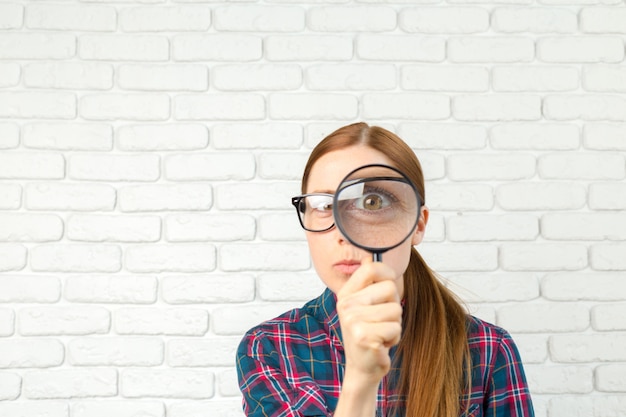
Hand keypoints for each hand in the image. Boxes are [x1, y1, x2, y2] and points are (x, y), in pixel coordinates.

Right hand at [336, 257, 402, 385]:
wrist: (362, 367)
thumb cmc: (368, 332)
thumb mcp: (364, 305)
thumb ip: (368, 282)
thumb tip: (370, 256)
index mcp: (346, 293)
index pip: (371, 268)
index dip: (387, 273)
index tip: (389, 283)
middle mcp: (346, 305)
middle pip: (390, 288)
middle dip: (394, 306)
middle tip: (381, 319)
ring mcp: (353, 321)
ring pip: (396, 310)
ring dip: (394, 324)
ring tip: (381, 333)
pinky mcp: (365, 337)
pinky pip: (396, 328)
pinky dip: (394, 337)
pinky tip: (382, 344)